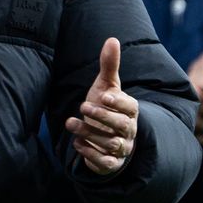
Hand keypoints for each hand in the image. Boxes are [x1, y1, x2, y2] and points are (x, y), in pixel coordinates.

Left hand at [66, 37, 138, 175]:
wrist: (103, 136)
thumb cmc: (105, 105)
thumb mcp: (106, 86)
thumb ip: (109, 65)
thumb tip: (112, 39)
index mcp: (130, 111)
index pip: (131, 107)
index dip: (119, 103)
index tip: (105, 96)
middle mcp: (129, 130)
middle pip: (121, 126)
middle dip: (102, 116)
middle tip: (83, 105)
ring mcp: (122, 148)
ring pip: (110, 144)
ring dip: (90, 133)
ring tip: (71, 122)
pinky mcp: (111, 163)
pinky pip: (105, 162)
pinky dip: (90, 154)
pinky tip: (76, 142)